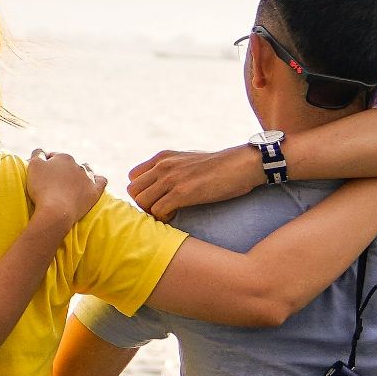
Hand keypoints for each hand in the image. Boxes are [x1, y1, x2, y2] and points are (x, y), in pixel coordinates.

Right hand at [25, 150, 106, 223]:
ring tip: (72, 182)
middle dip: (63, 169)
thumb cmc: (42, 188)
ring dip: (80, 173)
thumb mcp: (34, 166)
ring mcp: (88, 178)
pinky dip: (98, 180)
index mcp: (64, 158)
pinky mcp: (94, 192)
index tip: (41, 174)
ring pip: (87, 170)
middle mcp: (79, 165)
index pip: (54, 156)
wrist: (56, 211)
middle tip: (52, 182)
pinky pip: (101, 181)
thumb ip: (37, 154)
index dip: (46, 164)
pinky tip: (93, 182)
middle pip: (70, 164)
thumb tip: (42, 152)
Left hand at [128, 146, 265, 220]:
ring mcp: (171, 178)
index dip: (142, 191)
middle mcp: (163, 165)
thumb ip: (171, 168)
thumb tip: (160, 185)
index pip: (133, 177)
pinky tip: (178, 214)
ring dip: (153, 212)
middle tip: (162, 208)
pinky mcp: (182, 192)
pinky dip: (165, 217)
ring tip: (171, 212)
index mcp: (162, 157)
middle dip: (144, 204)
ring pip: (142, 202)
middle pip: (133, 191)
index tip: (157, 198)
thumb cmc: (220, 166)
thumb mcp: (188, 160)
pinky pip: (158, 211)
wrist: (243, 164)